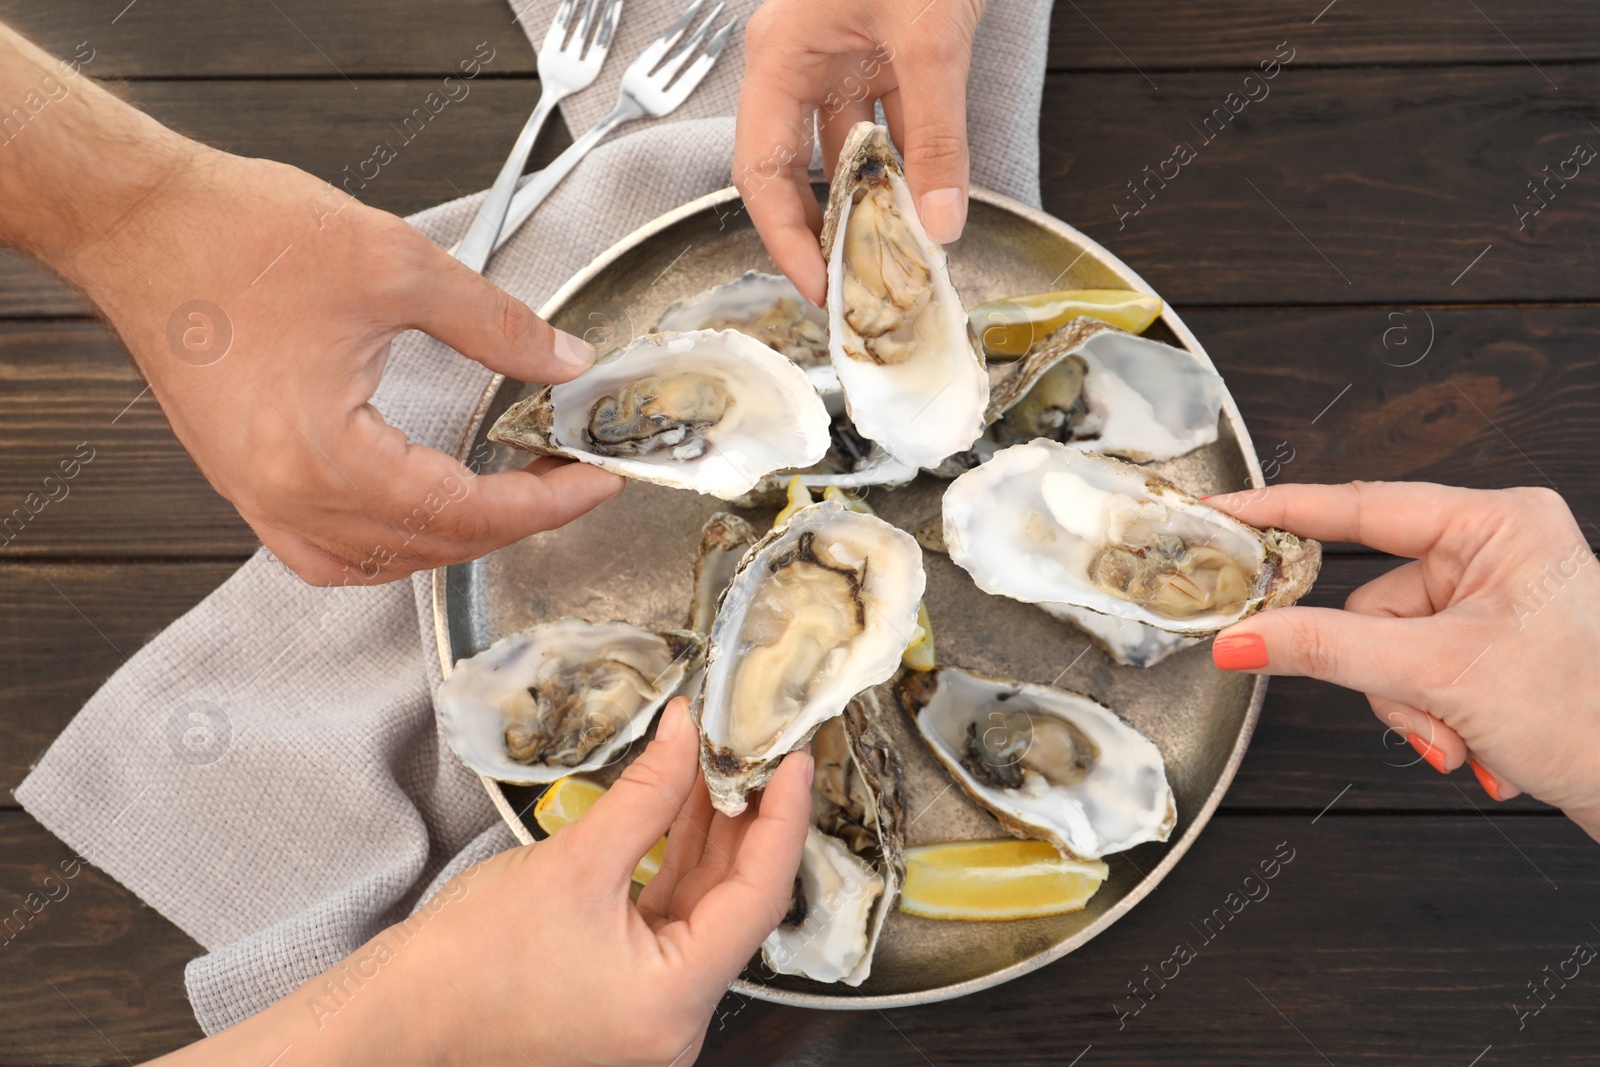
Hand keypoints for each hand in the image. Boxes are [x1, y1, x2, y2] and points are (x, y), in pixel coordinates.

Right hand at [0, 23, 621, 585]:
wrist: (138, 224)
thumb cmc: (239, 237)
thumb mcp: (397, 266)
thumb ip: (496, 326)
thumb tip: (565, 364)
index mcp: (324, 457)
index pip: (464, 511)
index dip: (544, 503)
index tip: (596, 482)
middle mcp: (285, 497)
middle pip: (429, 547)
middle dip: (512, 520)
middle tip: (567, 479)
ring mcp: (257, 497)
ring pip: (378, 562)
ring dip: (453, 539)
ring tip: (511, 497)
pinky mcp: (243, 481)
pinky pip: (326, 552)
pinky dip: (387, 546)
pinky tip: (422, 514)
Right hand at [146, 698, 813, 1065]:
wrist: (393, 1020)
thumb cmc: (463, 967)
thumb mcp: (572, 864)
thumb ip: (647, 795)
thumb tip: (690, 734)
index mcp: (674, 1000)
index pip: (760, 896)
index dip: (784, 818)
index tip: (796, 759)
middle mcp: (674, 1018)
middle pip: (735, 902)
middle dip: (748, 818)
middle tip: (757, 746)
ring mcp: (648, 1008)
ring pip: (700, 906)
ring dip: (709, 832)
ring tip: (716, 759)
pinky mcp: (621, 991)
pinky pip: (666, 917)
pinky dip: (673, 860)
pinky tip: (678, 803)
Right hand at [733, 0, 986, 304]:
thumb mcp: (928, 39)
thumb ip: (937, 135)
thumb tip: (942, 223)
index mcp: (780, 59)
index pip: (761, 173)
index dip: (785, 239)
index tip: (820, 289)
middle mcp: (801, 63)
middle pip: (797, 170)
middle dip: (827, 231)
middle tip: (861, 290)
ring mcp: (843, 55)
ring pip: (848, 150)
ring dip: (875, 201)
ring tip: (902, 256)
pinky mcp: (885, 48)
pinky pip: (889, 122)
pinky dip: (909, 163)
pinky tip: (930, 199)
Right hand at [1205, 482, 1599, 840]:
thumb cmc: (1591, 715)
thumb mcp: (1441, 674)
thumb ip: (1327, 650)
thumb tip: (1245, 638)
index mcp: (1498, 524)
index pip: (1363, 508)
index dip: (1283, 512)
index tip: (1223, 513)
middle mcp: (1494, 551)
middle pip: (1371, 598)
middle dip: (1387, 671)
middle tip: (1414, 702)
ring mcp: (1489, 600)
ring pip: (1383, 645)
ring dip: (1407, 704)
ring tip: (1456, 737)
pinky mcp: (1484, 643)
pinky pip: (1409, 668)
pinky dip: (1425, 712)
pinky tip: (1467, 743)